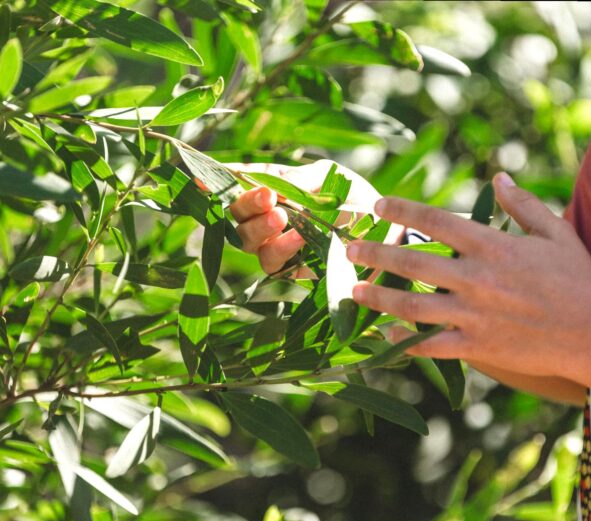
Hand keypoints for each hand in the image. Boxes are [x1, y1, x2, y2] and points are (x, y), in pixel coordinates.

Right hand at [230, 159, 386, 272]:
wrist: (387, 233)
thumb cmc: (355, 198)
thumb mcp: (327, 178)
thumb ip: (297, 180)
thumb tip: (263, 182)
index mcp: (273, 185)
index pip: (236, 182)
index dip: (217, 181)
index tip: (201, 179)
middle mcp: (267, 215)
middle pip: (236, 214)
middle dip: (246, 204)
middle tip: (268, 197)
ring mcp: (275, 243)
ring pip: (246, 240)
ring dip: (259, 228)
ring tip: (282, 217)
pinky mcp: (289, 269)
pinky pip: (272, 262)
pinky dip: (280, 248)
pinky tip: (296, 238)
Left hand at [346, 172, 590, 380]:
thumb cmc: (578, 280)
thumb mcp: (555, 233)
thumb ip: (523, 204)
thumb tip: (498, 176)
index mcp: (493, 246)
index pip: (436, 221)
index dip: (403, 209)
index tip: (378, 204)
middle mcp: (476, 278)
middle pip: (412, 262)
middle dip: (375, 253)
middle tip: (349, 249)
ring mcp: (473, 315)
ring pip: (412, 305)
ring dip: (378, 297)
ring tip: (354, 291)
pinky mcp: (477, 347)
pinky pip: (433, 345)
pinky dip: (407, 342)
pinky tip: (387, 337)